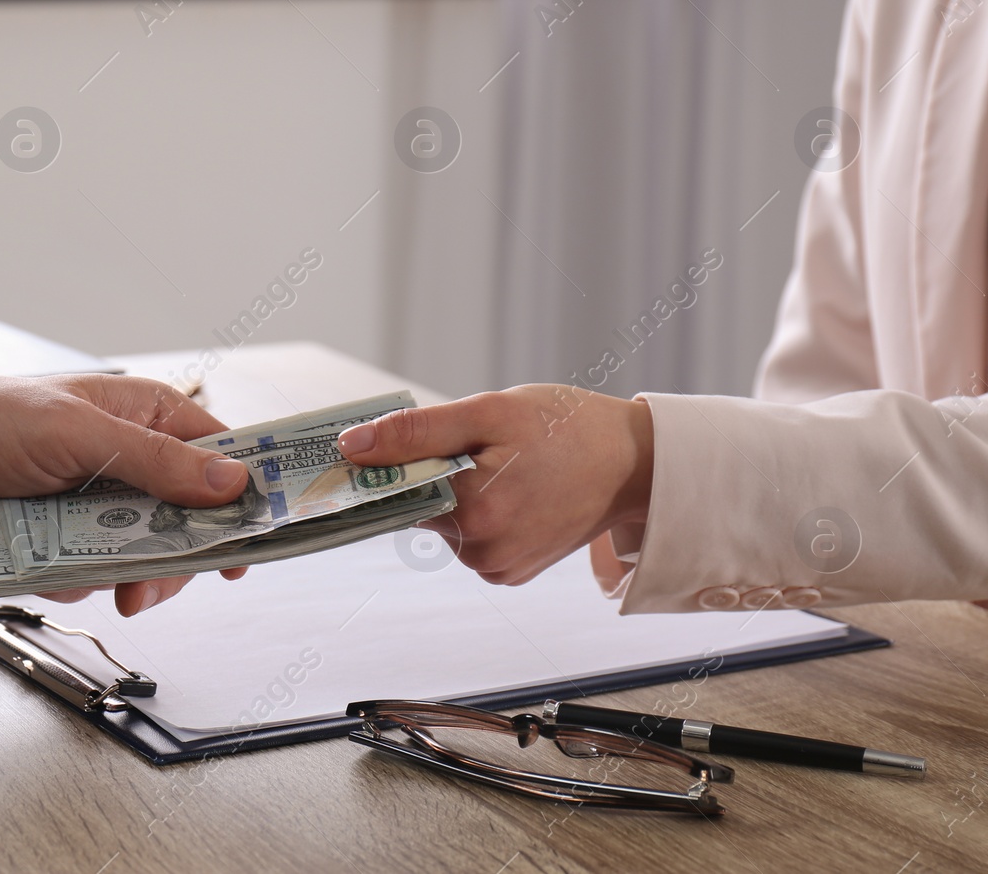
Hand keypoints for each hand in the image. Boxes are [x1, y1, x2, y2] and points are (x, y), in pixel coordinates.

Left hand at [0, 357, 249, 614]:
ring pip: (145, 560)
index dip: (244, 498)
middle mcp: (131, 463)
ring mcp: (100, 506)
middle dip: (172, 560)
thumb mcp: (80, 432)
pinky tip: (48, 566)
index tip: (255, 541)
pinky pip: (95, 578)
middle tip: (149, 587)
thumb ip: (156, 461)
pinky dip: (75, 581)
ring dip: (121, 578)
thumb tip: (231, 483)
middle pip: (190, 525)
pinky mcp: (66, 542)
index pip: (222, 458)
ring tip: (92, 581)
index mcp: (147, 418)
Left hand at [336, 385, 653, 584]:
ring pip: (447, 523)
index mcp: (473, 513)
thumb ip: (416, 432)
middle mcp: (481, 553)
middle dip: (438, 472)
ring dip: (462, 492)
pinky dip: (482, 513)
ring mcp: (496, 569)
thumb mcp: (489, 412)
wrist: (635, 464)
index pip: (396, 489)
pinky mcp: (510, 574)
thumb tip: (352, 446)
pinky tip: (516, 490)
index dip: (390, 462)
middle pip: (422, 506)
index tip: (393, 444)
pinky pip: (472, 539)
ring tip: (508, 467)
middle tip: (483, 445)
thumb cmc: (567, 429)